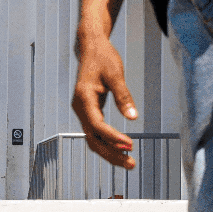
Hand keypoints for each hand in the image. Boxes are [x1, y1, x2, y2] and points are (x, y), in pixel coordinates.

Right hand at [72, 30, 137, 166]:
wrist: (91, 47)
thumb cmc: (104, 57)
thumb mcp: (116, 74)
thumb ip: (124, 96)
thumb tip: (133, 118)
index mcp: (83, 97)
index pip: (97, 125)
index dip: (113, 137)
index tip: (130, 145)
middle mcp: (80, 107)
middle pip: (93, 139)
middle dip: (112, 154)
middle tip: (131, 164)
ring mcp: (82, 111)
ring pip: (94, 139)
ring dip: (110, 152)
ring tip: (129, 162)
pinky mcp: (88, 112)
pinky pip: (96, 133)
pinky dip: (108, 143)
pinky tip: (122, 150)